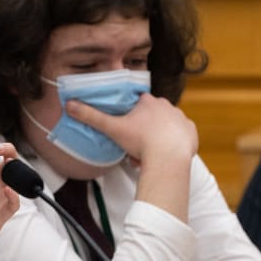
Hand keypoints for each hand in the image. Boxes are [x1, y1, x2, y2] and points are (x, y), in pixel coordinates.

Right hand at [66, 93, 197, 163]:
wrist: (168, 158)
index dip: (129, 114)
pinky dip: (173, 142)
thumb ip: (90, 116)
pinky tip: (165, 151)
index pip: (136, 102)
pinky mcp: (190, 132)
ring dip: (156, 135)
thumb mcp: (112, 128)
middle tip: (133, 143)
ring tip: (147, 151)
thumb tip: (69, 104)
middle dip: (142, 127)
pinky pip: (180, 134)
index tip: (125, 125)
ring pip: (164, 125)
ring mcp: (180, 118)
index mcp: (148, 102)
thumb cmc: (141, 141)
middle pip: (150, 114)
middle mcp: (167, 106)